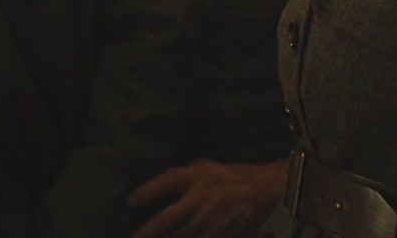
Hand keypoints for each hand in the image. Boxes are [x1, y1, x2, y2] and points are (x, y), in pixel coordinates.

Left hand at [127, 158, 287, 237]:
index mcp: (198, 176)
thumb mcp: (209, 166)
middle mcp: (203, 198)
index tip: (129, 203)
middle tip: (133, 237)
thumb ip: (185, 172)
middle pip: (168, 219)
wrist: (268, 189)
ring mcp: (212, 219)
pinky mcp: (222, 233)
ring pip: (182, 235)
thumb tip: (163, 175)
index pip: (164, 183)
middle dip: (148, 231)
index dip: (145, 194)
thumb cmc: (236, 176)